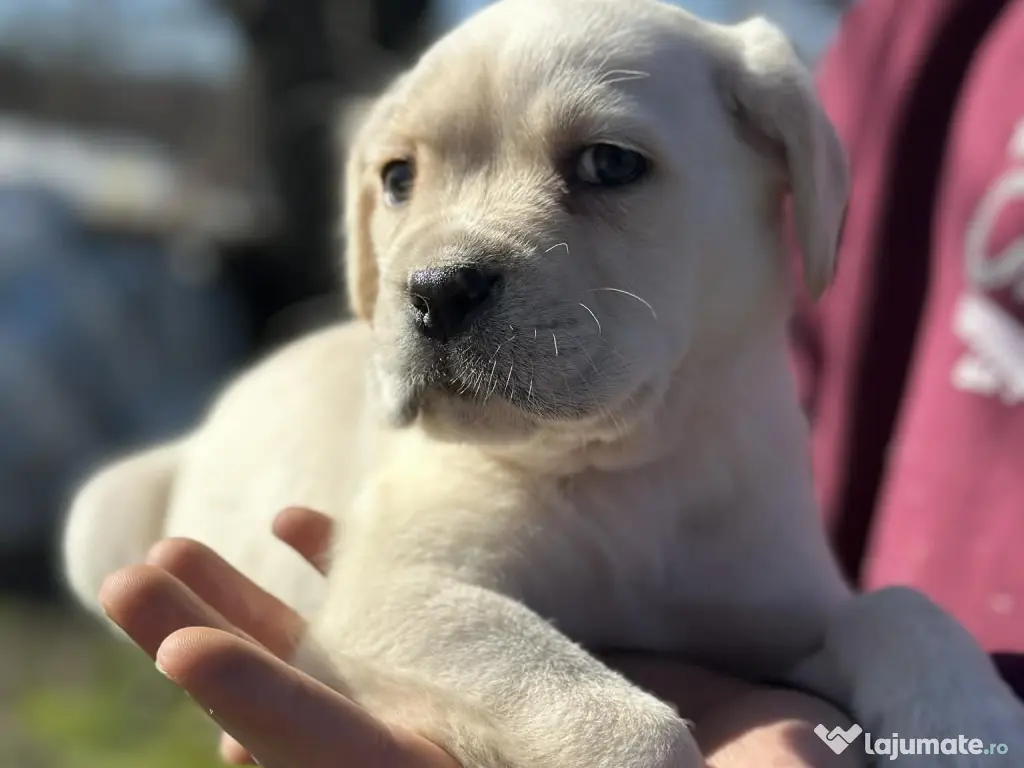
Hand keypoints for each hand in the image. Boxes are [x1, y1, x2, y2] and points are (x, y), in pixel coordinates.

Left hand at [100, 509, 862, 766]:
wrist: (799, 761)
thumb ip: (627, 750)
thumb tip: (671, 766)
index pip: (364, 766)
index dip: (279, 712)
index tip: (188, 656)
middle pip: (308, 722)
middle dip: (222, 651)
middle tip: (132, 579)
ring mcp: (464, 725)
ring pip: (332, 669)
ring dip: (251, 612)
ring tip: (180, 548)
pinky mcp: (485, 685)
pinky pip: (384, 636)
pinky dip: (339, 586)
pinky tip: (302, 524)